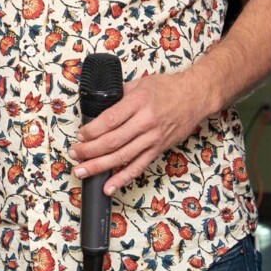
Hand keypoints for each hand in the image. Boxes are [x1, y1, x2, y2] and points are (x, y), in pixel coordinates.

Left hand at [70, 69, 218, 192]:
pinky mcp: (158, 149)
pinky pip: (138, 167)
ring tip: (82, 171)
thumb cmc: (168, 88)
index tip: (80, 135)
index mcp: (138, 102)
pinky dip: (123, 178)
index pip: (109, 121)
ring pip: (122, 157)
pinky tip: (109, 187)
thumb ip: (119, 95)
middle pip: (112, 141)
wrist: (195, 97)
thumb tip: (98, 106)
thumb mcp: (140, 84)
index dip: (91, 131)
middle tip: (74, 154)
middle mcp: (145, 122)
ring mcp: (152, 138)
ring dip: (99, 166)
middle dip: (89, 150)